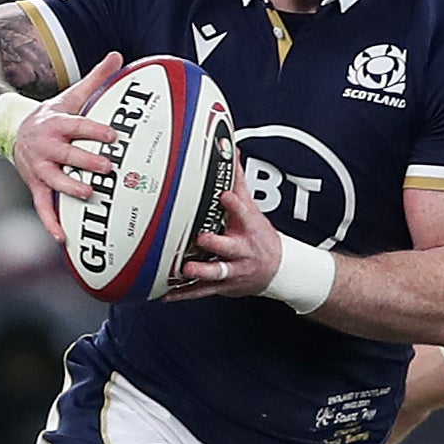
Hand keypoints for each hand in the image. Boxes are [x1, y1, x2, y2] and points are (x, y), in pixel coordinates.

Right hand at [9, 51, 129, 241]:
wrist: (13, 131)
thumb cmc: (52, 116)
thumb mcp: (70, 96)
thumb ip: (94, 78)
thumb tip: (118, 55)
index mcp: (56, 123)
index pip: (77, 126)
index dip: (94, 130)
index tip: (114, 135)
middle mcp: (45, 146)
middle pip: (66, 154)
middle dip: (85, 160)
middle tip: (107, 167)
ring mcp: (39, 168)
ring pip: (53, 180)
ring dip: (70, 188)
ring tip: (89, 194)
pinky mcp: (35, 186)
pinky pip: (42, 207)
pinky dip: (51, 223)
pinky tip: (64, 238)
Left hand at [165, 176, 283, 300]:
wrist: (277, 269)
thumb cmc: (258, 236)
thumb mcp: (252, 209)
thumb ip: (237, 182)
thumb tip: (231, 150)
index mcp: (248, 228)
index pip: (243, 212)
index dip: (234, 204)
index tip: (225, 195)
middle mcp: (241, 250)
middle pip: (229, 246)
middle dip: (216, 243)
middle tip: (202, 238)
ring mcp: (232, 269)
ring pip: (216, 271)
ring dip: (201, 270)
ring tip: (185, 269)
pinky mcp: (222, 285)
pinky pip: (201, 290)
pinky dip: (183, 293)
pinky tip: (166, 293)